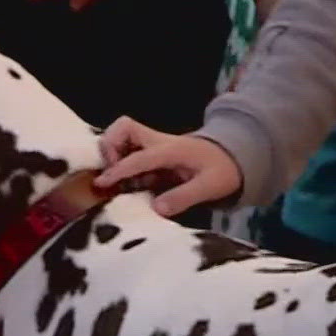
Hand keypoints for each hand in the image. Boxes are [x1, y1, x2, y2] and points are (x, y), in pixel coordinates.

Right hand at [94, 116, 241, 216]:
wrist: (233, 156)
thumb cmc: (223, 171)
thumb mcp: (210, 187)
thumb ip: (184, 197)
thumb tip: (156, 208)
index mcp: (172, 150)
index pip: (139, 157)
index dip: (119, 170)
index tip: (102, 183)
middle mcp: (159, 141)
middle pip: (123, 127)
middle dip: (109, 146)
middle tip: (111, 173)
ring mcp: (154, 144)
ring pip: (122, 135)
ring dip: (112, 153)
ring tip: (115, 179)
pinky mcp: (152, 151)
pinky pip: (128, 149)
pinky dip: (120, 161)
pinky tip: (125, 182)